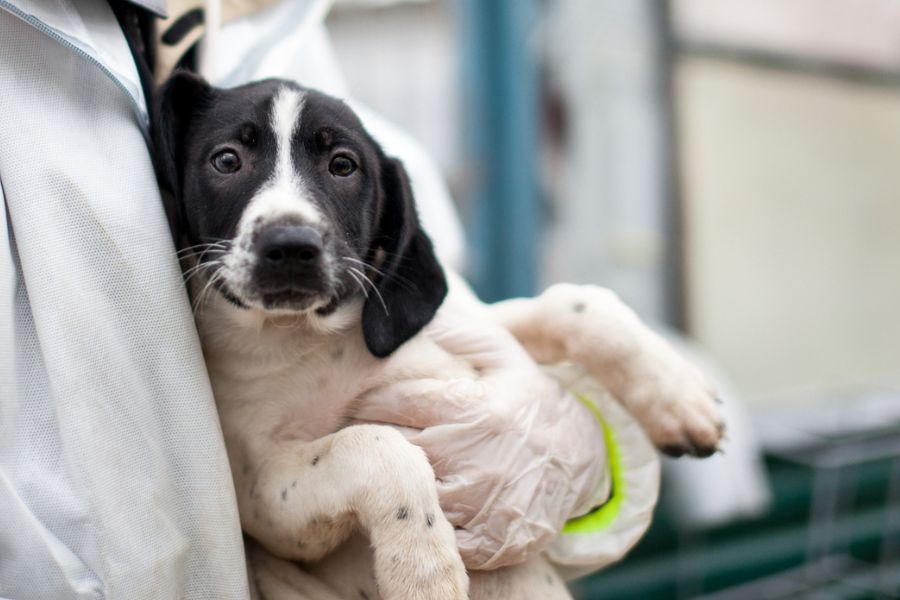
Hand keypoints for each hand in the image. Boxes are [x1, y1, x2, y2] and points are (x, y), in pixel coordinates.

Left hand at [357, 310, 605, 569]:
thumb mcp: (507, 358)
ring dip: (392, 484)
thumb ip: (465, 334)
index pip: (392, 404)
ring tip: (379, 473)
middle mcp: (469, 457)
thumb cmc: (532, 405)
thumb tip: (424, 318)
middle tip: (352, 439)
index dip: (366, 404)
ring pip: (408, 495)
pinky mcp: (487, 543)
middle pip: (392, 451)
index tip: (352, 405)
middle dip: (370, 443)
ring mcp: (478, 505)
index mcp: (469, 409)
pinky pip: (434, 539)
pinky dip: (422, 525)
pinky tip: (416, 510)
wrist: (586, 460)